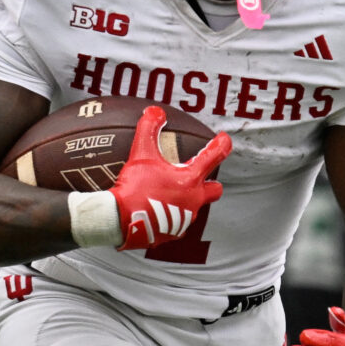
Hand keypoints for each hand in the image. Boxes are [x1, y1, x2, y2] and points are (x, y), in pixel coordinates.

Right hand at [112, 105, 229, 250]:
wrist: (120, 220)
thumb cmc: (134, 187)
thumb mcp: (141, 154)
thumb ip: (149, 129)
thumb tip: (155, 112)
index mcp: (190, 179)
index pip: (214, 156)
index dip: (222, 145)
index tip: (224, 140)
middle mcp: (193, 200)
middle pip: (215, 190)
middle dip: (211, 182)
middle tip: (197, 176)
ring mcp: (184, 219)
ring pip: (194, 207)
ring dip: (186, 199)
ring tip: (168, 193)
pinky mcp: (173, 234)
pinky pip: (178, 224)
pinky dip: (171, 216)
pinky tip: (157, 211)